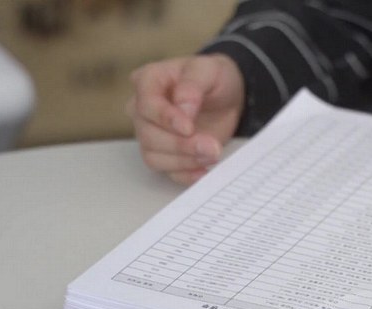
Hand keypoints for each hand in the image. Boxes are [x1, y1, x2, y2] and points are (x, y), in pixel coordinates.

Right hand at [126, 54, 244, 183]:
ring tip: (212, 154)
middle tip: (211, 146)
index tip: (189, 128)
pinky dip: (186, 175)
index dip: (165, 118)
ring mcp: (152, 133)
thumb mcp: (209, 70)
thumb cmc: (213, 78)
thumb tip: (183, 108)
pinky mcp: (166, 153)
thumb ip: (193, 85)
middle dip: (180, 144)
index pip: (146, 104)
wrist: (227, 97)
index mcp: (149, 81)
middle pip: (147, 134)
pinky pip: (167, 171)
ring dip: (184, 161)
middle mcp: (144, 109)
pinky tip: (204, 171)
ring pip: (153, 156)